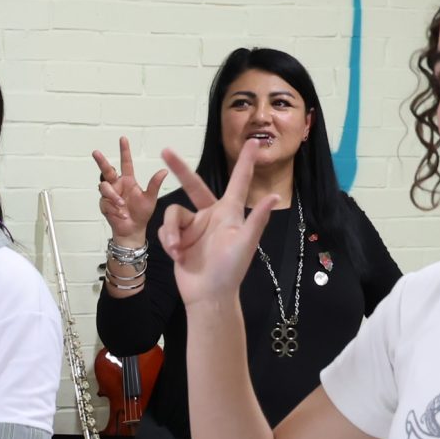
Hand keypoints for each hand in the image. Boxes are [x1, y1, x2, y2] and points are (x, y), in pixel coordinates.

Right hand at [94, 137, 166, 246]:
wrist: (133, 230)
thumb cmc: (141, 214)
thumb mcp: (150, 198)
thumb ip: (154, 184)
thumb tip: (164, 171)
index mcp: (128, 181)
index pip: (125, 163)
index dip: (124, 151)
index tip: (123, 138)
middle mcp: (117, 185)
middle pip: (106, 170)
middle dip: (101, 161)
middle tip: (96, 152)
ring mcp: (109, 195)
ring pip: (104, 187)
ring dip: (113, 196)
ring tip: (122, 205)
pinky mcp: (104, 205)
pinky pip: (105, 203)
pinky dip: (114, 209)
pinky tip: (121, 214)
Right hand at [156, 137, 276, 310]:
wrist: (208, 296)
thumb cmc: (230, 271)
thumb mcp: (245, 244)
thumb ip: (256, 220)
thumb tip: (274, 196)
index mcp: (228, 213)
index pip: (239, 182)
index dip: (246, 162)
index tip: (254, 142)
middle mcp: (210, 216)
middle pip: (193, 186)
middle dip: (180, 169)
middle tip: (165, 151)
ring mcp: (193, 227)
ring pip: (174, 214)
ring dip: (171, 230)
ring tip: (176, 249)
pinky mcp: (178, 238)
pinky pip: (167, 229)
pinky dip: (168, 240)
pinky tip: (176, 255)